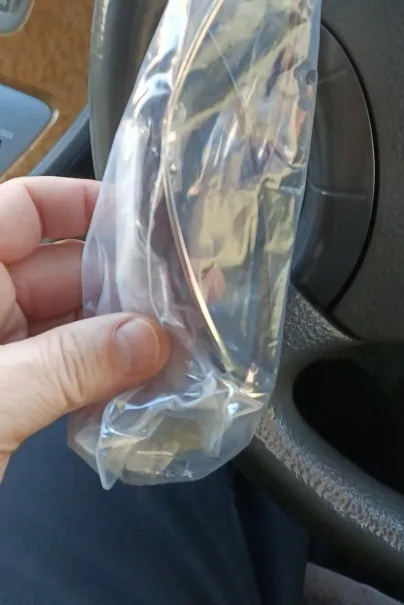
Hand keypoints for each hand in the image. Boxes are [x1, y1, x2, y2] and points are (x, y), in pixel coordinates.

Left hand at [0, 177, 168, 479]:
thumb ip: (67, 365)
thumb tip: (147, 338)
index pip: (22, 210)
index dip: (81, 203)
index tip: (146, 221)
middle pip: (57, 268)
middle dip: (120, 280)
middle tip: (186, 295)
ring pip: (66, 323)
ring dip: (120, 334)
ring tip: (179, 342)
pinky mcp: (2, 401)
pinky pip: (60, 371)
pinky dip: (100, 375)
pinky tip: (143, 383)